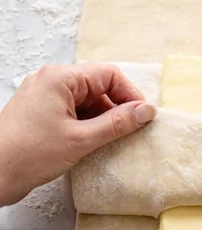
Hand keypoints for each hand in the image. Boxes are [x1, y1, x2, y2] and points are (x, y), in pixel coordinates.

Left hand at [0, 63, 155, 206]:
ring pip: (85, 101)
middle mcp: (50, 80)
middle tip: (130, 131)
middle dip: (115, 108)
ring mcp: (42, 96)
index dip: (129, 94)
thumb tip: (146, 111)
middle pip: (97, 86)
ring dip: (100, 118)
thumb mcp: (80, 140)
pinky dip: (85, 124)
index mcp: (59, 78)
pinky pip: (71, 111)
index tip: (143, 116)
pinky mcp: (38, 113)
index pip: (108, 75)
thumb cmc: (28, 155)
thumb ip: (117, 123)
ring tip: (111, 140)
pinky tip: (92, 142)